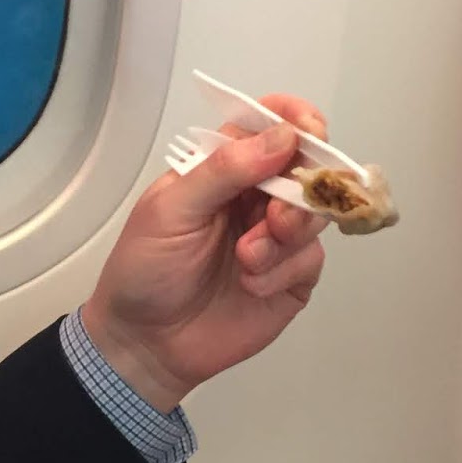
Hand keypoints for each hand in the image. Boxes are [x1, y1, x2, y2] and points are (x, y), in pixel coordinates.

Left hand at [82, 96, 328, 412]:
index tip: (308, 131)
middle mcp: (255, 196)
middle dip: (301, 187)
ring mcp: (277, 236)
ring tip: (248, 259)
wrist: (146, 342)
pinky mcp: (291, 276)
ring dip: (287, 233)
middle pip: (306, 167)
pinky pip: (311, 258)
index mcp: (222, 168)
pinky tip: (250, 284)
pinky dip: (282, 270)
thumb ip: (222, 170)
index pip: (269, 125)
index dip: (295, 120)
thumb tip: (281, 136)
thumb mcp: (170, 210)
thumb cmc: (145, 270)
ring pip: (315, 212)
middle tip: (275, 219)